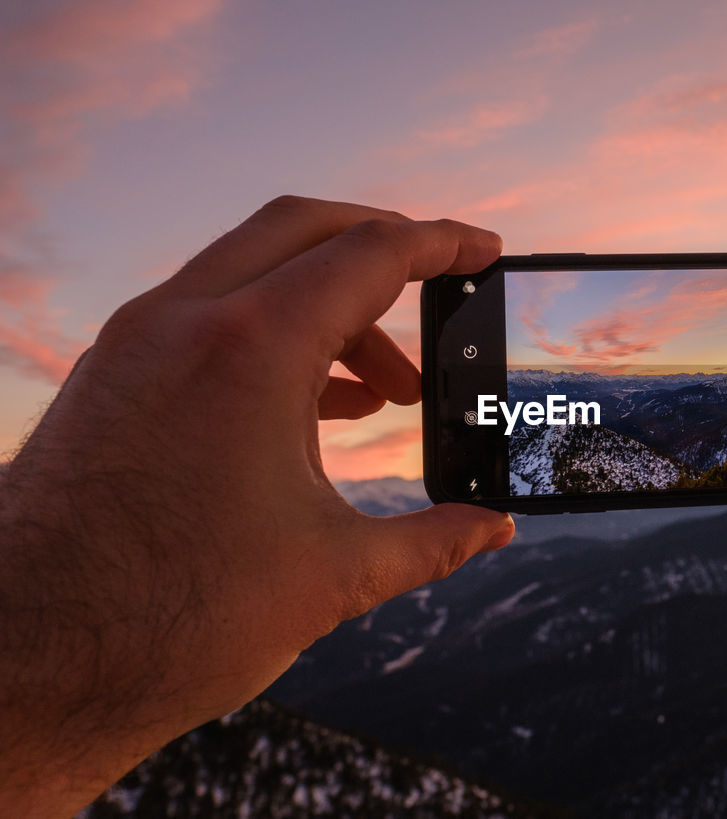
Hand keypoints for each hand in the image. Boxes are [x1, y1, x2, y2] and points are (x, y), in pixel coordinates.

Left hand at [0, 196, 515, 814]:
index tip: (484, 249)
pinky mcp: (111, 378)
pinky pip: (207, 318)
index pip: (369, 255)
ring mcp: (135, 345)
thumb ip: (431, 541)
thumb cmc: (174, 620)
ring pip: (250, 271)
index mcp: (249, 351)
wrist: (30, 669)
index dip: (442, 244)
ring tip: (384, 395)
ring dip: (328, 307)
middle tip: (439, 286)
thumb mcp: (333, 576)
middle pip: (304, 229)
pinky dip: (273, 336)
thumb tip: (494, 529)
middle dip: (383, 247)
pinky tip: (312, 409)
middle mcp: (183, 323)